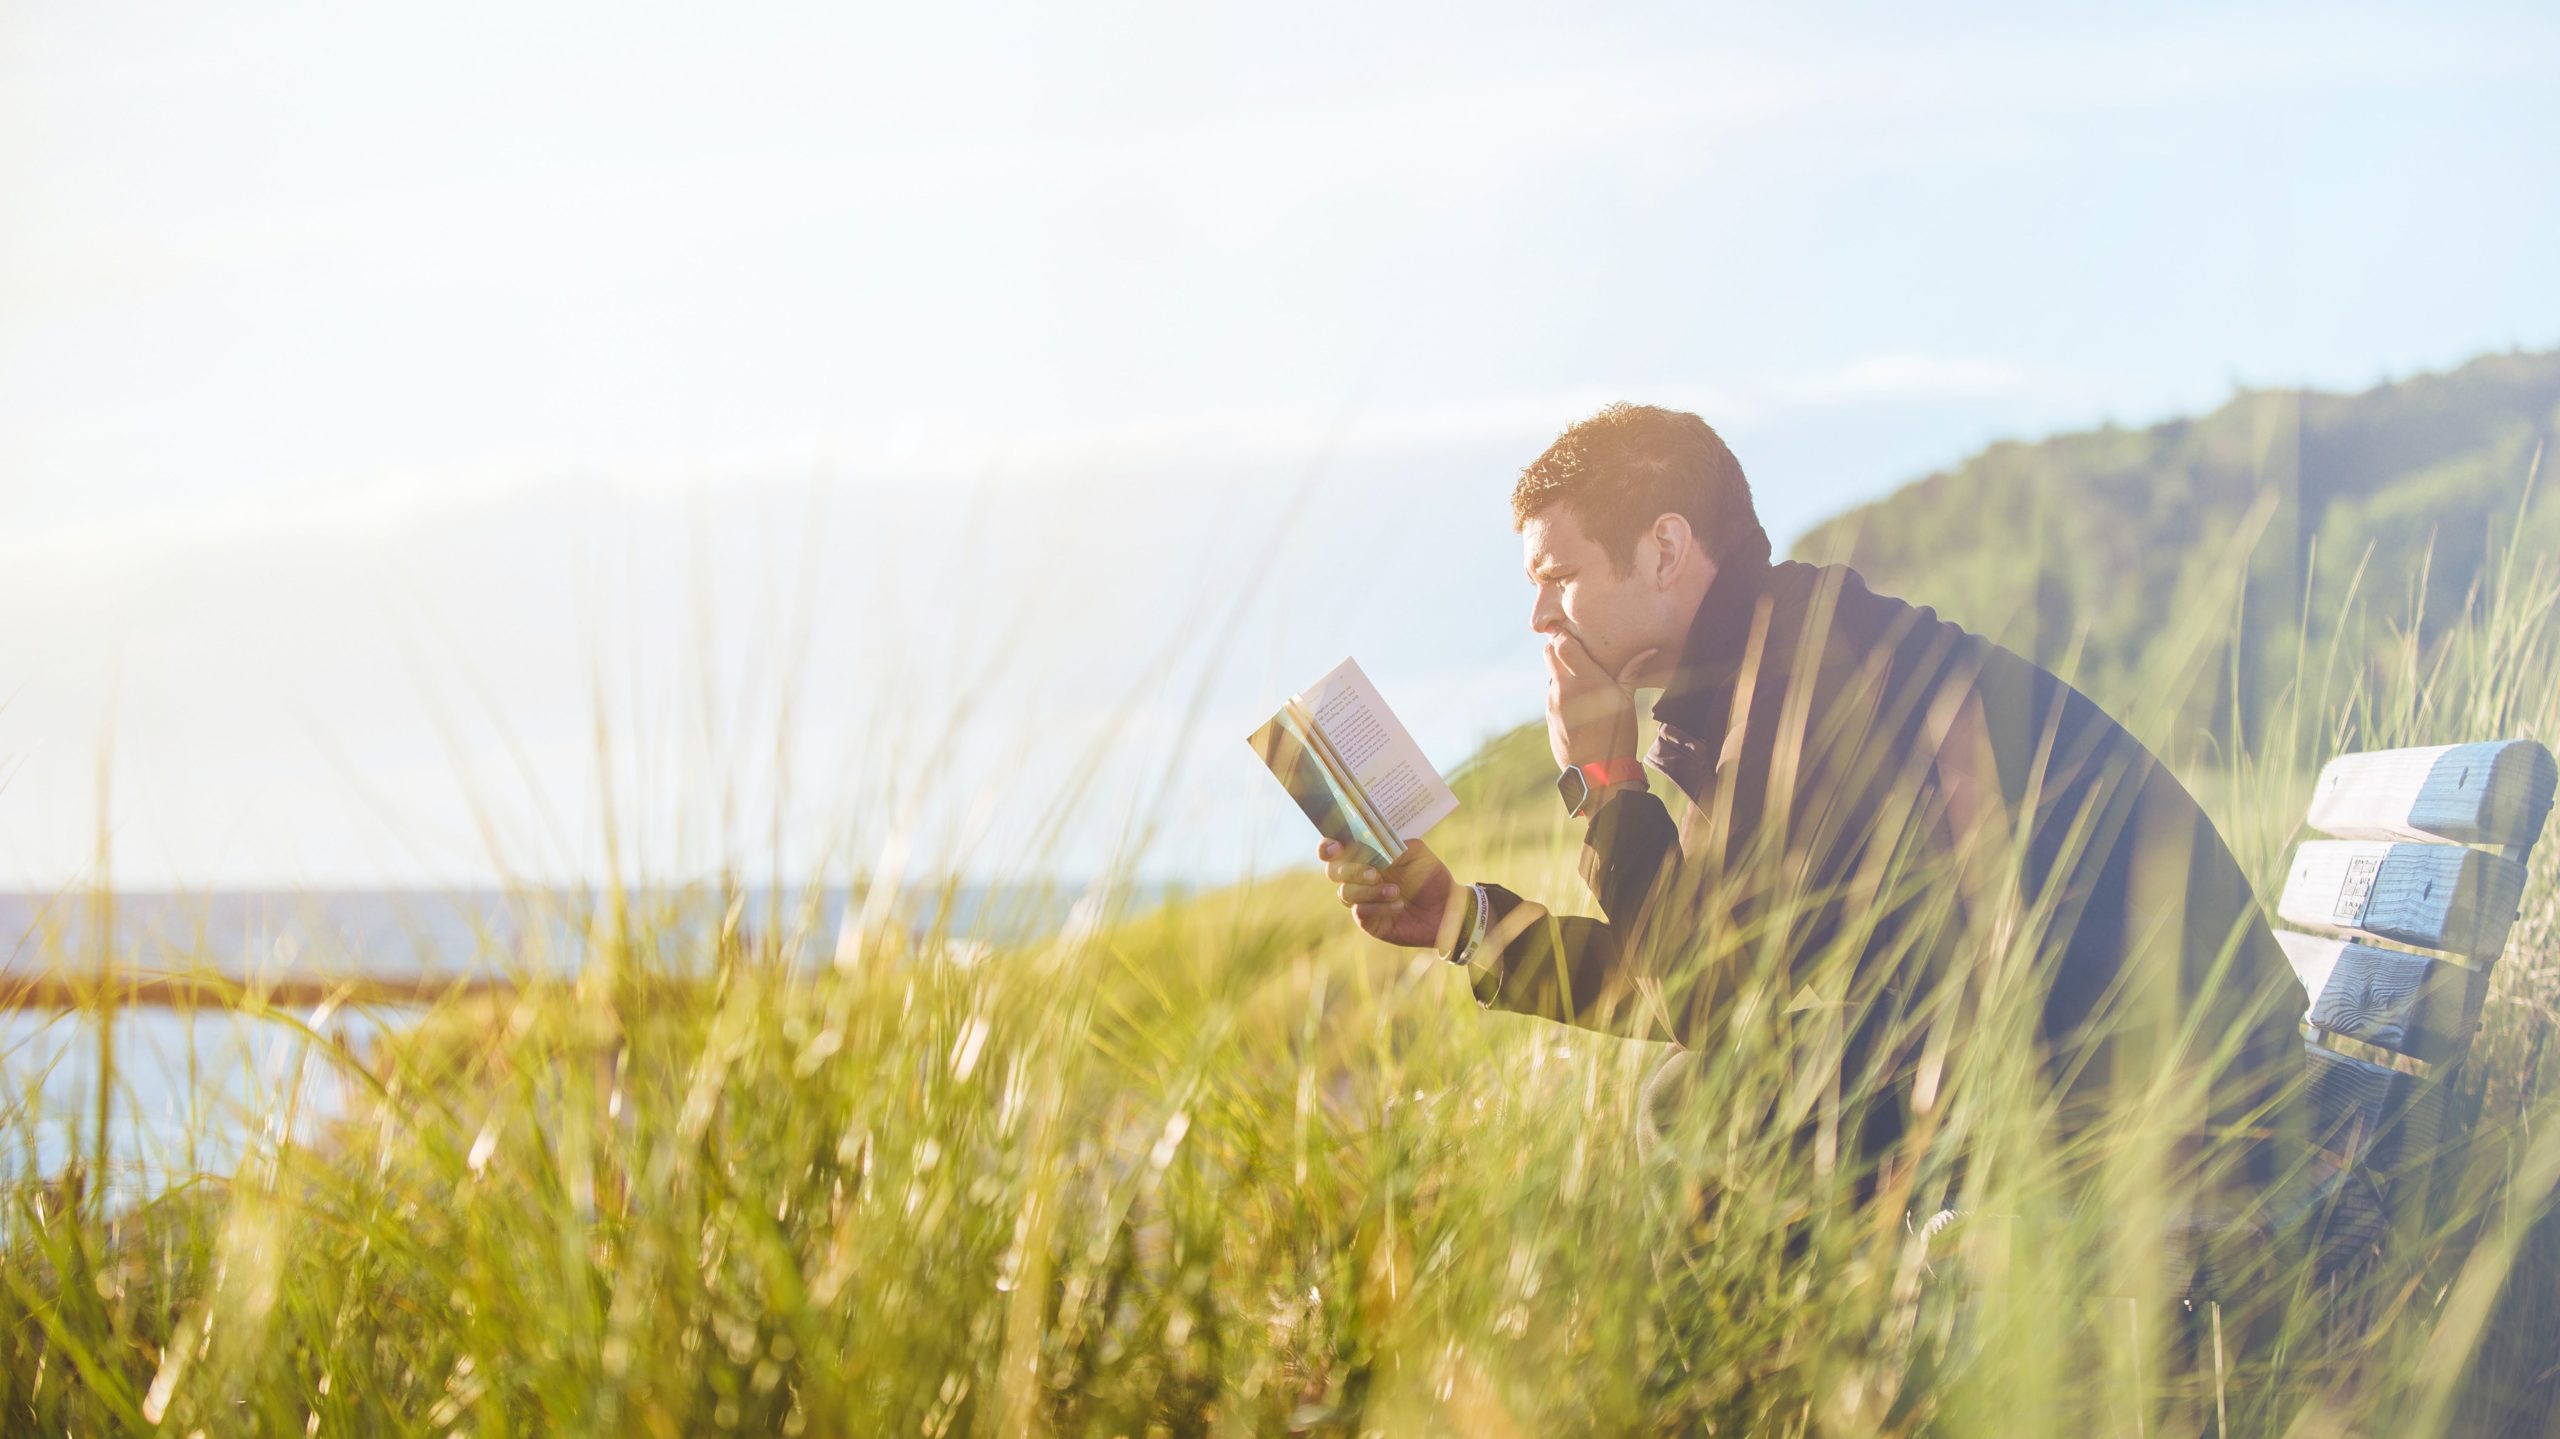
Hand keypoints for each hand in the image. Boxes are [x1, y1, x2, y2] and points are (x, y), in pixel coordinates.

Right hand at [1319, 837, 1461, 950]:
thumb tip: (1371, 842)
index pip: (1335, 849)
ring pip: (1345, 893)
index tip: (1336, 847)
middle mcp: (1358, 878)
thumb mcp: (1416, 852)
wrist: (1447, 908)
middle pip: (1333, 871)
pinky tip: (1398, 905)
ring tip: (1396, 891)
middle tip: (1375, 874)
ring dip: (1369, 891)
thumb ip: (1392, 842)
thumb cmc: (1430, 877)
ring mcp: (1361, 900)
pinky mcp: (1368, 921)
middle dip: (1351, 870)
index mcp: (1365, 856)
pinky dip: (1378, 907)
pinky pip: (1360, 913)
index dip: (1327, 847)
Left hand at [1544, 633, 1657, 771]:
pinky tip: (1579, 701)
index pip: (1561, 644)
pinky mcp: (1549, 716)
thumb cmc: (1618, 735)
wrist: (1597, 773)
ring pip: (1551, 674)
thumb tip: (1650, 650)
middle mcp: (1564, 688)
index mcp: (1585, 679)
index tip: (1574, 631)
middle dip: (1559, 648)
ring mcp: (1553, 702)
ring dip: (1562, 671)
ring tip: (1582, 677)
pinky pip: (1553, 694)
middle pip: (1549, 653)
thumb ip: (1632, 672)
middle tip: (1576, 649)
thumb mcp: (1628, 701)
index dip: (1565, 634)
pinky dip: (1562, 691)